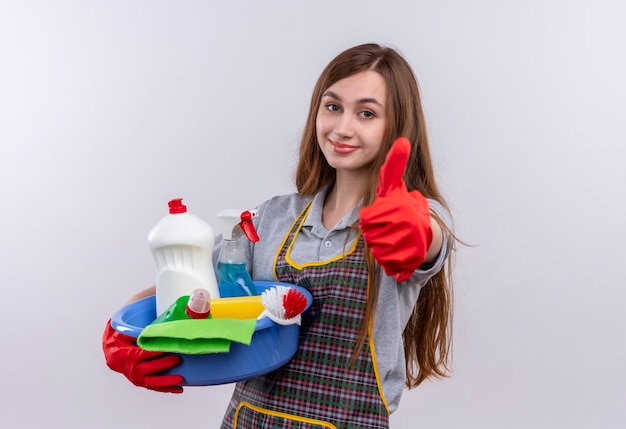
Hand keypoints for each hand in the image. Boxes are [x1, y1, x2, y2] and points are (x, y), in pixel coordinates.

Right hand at [102, 319, 183, 392]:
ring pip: (153, 382)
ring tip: (181, 379)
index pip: (144, 354)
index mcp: (129, 356)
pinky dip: (167, 389)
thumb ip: (134, 332)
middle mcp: (133, 369)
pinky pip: (156, 387)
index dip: (155, 352)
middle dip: (164, 364)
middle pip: (150, 368)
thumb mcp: (123, 334)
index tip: (167, 347)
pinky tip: (179, 389)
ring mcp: (138, 378)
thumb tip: (147, 330)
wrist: (113, 357)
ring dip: (167, 382)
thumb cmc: (121, 343)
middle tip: (178, 359)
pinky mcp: (143, 383)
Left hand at [359, 137, 432, 281]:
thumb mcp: (395, 187)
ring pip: (375, 249)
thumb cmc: (404, 208)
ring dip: (381, 244)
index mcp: (395, 209)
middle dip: (374, 231)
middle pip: (369, 234)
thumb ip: (393, 167)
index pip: (368, 218)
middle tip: (386, 227)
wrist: (424, 235)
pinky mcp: (404, 262)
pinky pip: (385, 262)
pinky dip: (388, 259)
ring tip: (392, 237)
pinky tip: (396, 250)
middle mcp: (400, 227)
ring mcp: (403, 245)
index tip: (381, 216)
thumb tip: (402, 140)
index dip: (372, 218)